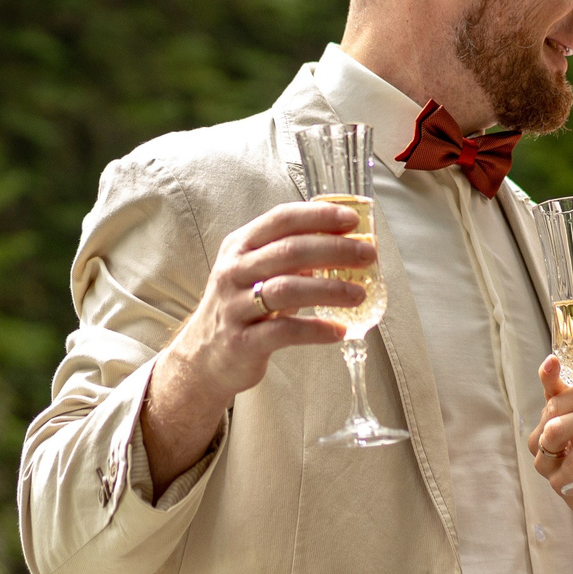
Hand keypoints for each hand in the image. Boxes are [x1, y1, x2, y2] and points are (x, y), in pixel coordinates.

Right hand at [140, 203, 366, 485]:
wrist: (204, 357)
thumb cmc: (241, 307)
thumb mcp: (255, 272)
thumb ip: (290, 255)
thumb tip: (345, 242)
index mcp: (240, 246)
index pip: (281, 219)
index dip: (319, 216)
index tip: (352, 219)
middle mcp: (234, 271)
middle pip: (290, 251)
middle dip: (335, 250)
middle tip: (367, 255)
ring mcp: (235, 306)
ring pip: (288, 289)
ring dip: (330, 289)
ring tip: (359, 294)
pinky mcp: (242, 341)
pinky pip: (285, 331)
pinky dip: (316, 330)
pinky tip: (339, 331)